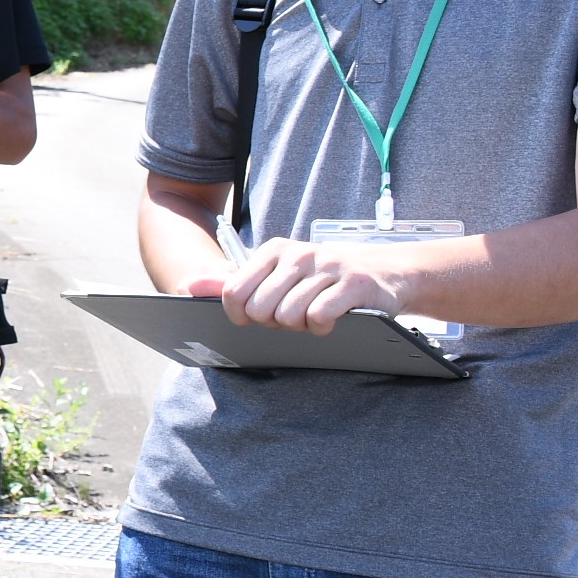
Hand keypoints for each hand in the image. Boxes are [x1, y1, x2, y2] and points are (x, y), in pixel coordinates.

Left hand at [202, 240, 414, 334]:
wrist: (386, 271)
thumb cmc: (322, 276)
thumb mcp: (276, 273)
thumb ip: (233, 280)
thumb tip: (190, 285)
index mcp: (274, 250)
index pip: (234, 292)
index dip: (240, 315)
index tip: (253, 320)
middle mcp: (298, 254)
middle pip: (261, 310)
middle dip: (274, 323)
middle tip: (291, 317)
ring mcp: (327, 267)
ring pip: (290, 316)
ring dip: (300, 327)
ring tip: (312, 316)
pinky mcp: (354, 284)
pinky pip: (320, 317)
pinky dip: (322, 328)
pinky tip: (330, 321)